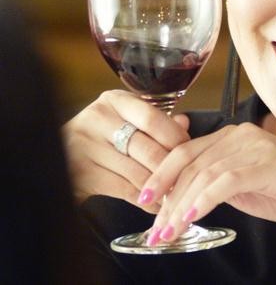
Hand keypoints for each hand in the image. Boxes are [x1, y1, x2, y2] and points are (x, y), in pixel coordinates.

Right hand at [62, 90, 190, 212]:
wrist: (54, 157)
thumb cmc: (102, 137)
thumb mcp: (126, 120)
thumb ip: (156, 122)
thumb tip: (184, 123)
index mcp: (114, 101)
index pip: (153, 118)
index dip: (176, 137)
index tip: (189, 152)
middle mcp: (97, 119)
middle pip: (146, 148)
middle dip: (170, 168)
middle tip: (187, 179)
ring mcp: (84, 146)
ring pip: (137, 172)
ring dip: (160, 187)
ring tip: (176, 194)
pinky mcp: (79, 174)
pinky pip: (123, 190)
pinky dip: (144, 200)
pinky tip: (155, 205)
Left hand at [141, 123, 275, 278]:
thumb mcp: (243, 185)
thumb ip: (216, 181)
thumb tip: (179, 196)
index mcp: (233, 135)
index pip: (185, 151)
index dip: (160, 175)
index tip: (143, 200)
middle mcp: (242, 134)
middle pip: (190, 163)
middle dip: (166, 199)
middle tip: (154, 230)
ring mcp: (256, 147)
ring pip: (204, 174)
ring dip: (180, 207)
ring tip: (168, 234)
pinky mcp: (268, 164)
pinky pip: (226, 181)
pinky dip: (204, 200)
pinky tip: (191, 219)